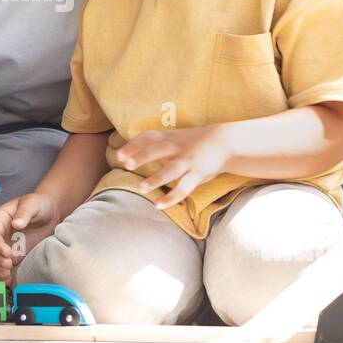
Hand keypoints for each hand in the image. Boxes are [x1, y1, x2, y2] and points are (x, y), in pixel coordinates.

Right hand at [0, 192, 63, 284]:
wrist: (51, 214)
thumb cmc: (39, 205)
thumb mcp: (33, 203)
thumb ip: (25, 212)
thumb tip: (16, 223)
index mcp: (0, 219)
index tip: (7, 252)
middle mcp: (0, 234)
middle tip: (8, 264)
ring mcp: (5, 246)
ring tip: (7, 274)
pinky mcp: (12, 256)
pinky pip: (1, 267)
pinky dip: (2, 275)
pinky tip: (9, 280)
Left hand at [115, 124, 234, 209]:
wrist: (223, 142)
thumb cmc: (191, 142)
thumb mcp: (173, 137)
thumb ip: (154, 144)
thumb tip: (126, 155)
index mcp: (167, 138)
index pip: (147, 137)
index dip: (133, 145)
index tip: (119, 155)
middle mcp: (176, 148)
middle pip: (157, 150)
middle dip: (142, 157)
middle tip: (126, 164)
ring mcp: (187, 161)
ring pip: (170, 170)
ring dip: (155, 179)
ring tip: (140, 188)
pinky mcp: (197, 174)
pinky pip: (184, 187)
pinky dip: (171, 197)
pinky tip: (159, 205)